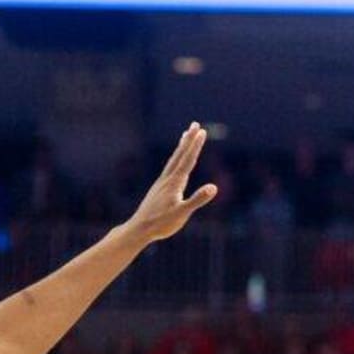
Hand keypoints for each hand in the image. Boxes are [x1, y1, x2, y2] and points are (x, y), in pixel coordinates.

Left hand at [125, 123, 218, 242]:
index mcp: (175, 183)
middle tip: (195, 124)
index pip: (188, 160)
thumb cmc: (161, 224)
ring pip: (173, 160)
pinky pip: (169, 168)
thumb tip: (214, 187)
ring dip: (181, 147)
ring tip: (185, 136)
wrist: (139, 229)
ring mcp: (162, 183)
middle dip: (189, 140)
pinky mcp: (159, 189)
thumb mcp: (182, 213)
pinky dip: (175, 159)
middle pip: (180, 155)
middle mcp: (167, 179)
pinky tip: (175, 162)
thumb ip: (197, 200)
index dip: (196, 146)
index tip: (202, 132)